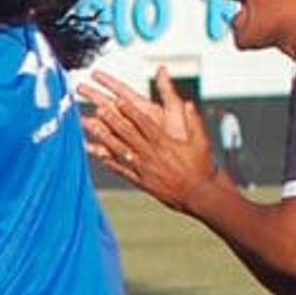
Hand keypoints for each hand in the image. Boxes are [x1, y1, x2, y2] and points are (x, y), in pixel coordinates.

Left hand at [77, 67, 217, 210]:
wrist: (199, 195)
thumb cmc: (203, 166)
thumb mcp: (201, 141)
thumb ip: (193, 122)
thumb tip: (189, 103)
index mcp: (165, 142)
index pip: (144, 123)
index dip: (129, 111)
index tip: (118, 100)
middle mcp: (151, 154)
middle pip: (128, 134)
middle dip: (113, 120)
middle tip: (99, 108)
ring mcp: (144, 168)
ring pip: (120, 150)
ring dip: (104, 138)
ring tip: (92, 127)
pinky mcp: (141, 181)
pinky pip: (121, 170)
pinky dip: (108, 162)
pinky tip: (96, 154)